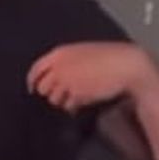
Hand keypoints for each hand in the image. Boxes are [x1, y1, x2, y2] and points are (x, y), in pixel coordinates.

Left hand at [27, 40, 142, 112]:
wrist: (126, 64)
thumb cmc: (108, 57)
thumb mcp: (82, 52)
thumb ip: (65, 62)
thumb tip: (55, 77)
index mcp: (59, 53)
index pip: (35, 70)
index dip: (33, 82)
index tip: (32, 90)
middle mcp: (59, 67)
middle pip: (43, 88)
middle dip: (50, 93)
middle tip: (63, 95)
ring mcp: (67, 81)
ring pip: (54, 99)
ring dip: (63, 101)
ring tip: (76, 98)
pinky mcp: (76, 94)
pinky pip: (68, 106)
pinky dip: (73, 107)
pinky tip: (83, 102)